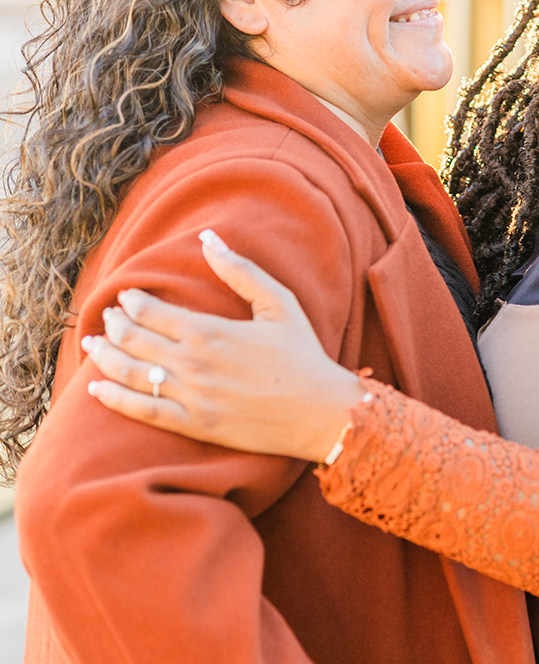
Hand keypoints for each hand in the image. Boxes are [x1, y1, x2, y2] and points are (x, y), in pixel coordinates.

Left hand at [83, 229, 364, 460]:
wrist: (321, 412)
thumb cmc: (303, 354)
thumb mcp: (278, 303)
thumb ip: (240, 270)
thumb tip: (210, 238)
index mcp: (209, 331)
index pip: (151, 311)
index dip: (132, 301)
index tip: (126, 295)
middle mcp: (193, 364)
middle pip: (134, 339)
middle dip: (114, 323)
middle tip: (108, 316)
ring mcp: (191, 397)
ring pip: (130, 373)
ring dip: (105, 354)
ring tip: (92, 343)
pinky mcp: (194, 425)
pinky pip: (142, 411)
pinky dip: (113, 398)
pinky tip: (95, 387)